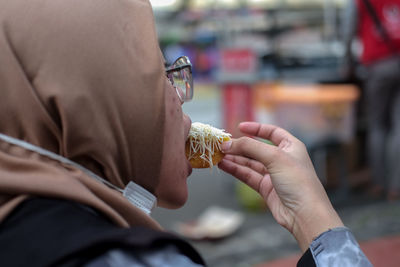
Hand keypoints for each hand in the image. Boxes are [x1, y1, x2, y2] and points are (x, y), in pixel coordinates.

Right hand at [218, 122, 342, 250]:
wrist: (305, 214)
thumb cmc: (298, 182)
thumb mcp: (275, 157)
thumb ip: (250, 148)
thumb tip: (228, 144)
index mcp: (291, 147)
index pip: (272, 132)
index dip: (256, 129)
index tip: (240, 127)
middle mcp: (282, 159)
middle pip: (257, 148)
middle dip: (240, 146)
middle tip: (223, 144)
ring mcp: (274, 175)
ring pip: (250, 163)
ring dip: (235, 158)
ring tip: (218, 154)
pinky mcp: (266, 189)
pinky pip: (248, 176)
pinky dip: (235, 170)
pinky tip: (224, 166)